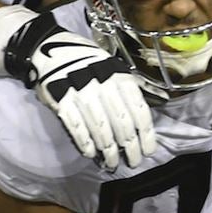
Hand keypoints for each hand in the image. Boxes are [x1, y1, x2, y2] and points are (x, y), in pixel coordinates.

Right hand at [5, 13, 155, 169]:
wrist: (52, 49)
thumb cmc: (91, 63)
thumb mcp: (116, 69)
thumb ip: (134, 88)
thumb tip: (160, 104)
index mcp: (121, 78)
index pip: (139, 111)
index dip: (146, 134)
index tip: (148, 151)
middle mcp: (105, 86)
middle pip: (122, 124)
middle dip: (130, 147)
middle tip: (133, 162)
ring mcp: (82, 93)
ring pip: (100, 129)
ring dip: (108, 150)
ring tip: (113, 164)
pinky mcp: (62, 100)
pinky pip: (76, 126)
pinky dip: (85, 142)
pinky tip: (91, 154)